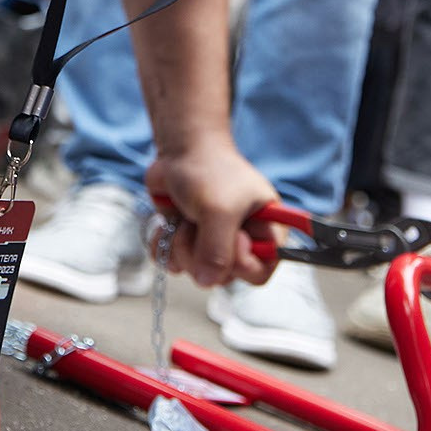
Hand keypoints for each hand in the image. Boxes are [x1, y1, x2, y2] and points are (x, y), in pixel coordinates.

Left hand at [144, 139, 277, 288]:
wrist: (179, 149)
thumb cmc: (209, 170)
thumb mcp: (218, 209)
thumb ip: (216, 250)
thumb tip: (207, 280)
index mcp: (265, 231)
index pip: (261, 272)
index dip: (242, 264)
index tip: (231, 239)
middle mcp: (242, 241)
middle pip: (224, 276)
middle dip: (203, 254)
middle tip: (197, 225)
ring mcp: (212, 242)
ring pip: (195, 272)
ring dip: (182, 247)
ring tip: (184, 218)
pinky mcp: (187, 240)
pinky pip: (173, 263)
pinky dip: (164, 246)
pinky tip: (167, 225)